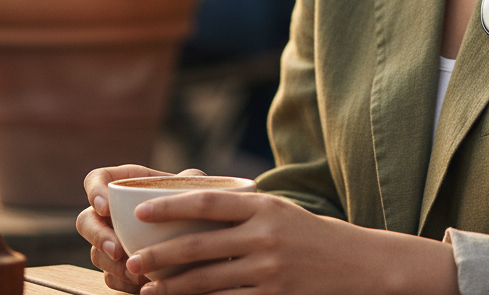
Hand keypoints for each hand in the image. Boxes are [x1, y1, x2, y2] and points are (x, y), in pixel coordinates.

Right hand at [77, 165, 206, 292]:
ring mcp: (113, 241)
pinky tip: (143, 283)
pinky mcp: (120, 267)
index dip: (94, 191)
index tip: (106, 207)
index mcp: (128, 184)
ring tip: (138, 272)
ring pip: (95, 253)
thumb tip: (184, 182)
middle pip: (86, 221)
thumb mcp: (197, 186)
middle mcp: (113, 213)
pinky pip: (110, 277)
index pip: (98, 179)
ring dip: (113, 264)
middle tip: (118, 249)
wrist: (206, 240)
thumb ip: (190, 179)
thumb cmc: (199, 204)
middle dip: (98, 236)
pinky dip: (123, 281)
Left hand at [121, 190, 458, 294]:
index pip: (208, 203)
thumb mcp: (281, 212)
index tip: (141, 212)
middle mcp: (264, 234)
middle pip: (199, 244)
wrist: (358, 264)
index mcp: (264, 205)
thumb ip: (244, 211)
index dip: (171, 207)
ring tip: (146, 289)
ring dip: (172, 286)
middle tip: (131, 261)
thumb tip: (194, 209)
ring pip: (207, 279)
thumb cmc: (311, 235)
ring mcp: (269, 268)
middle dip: (160, 255)